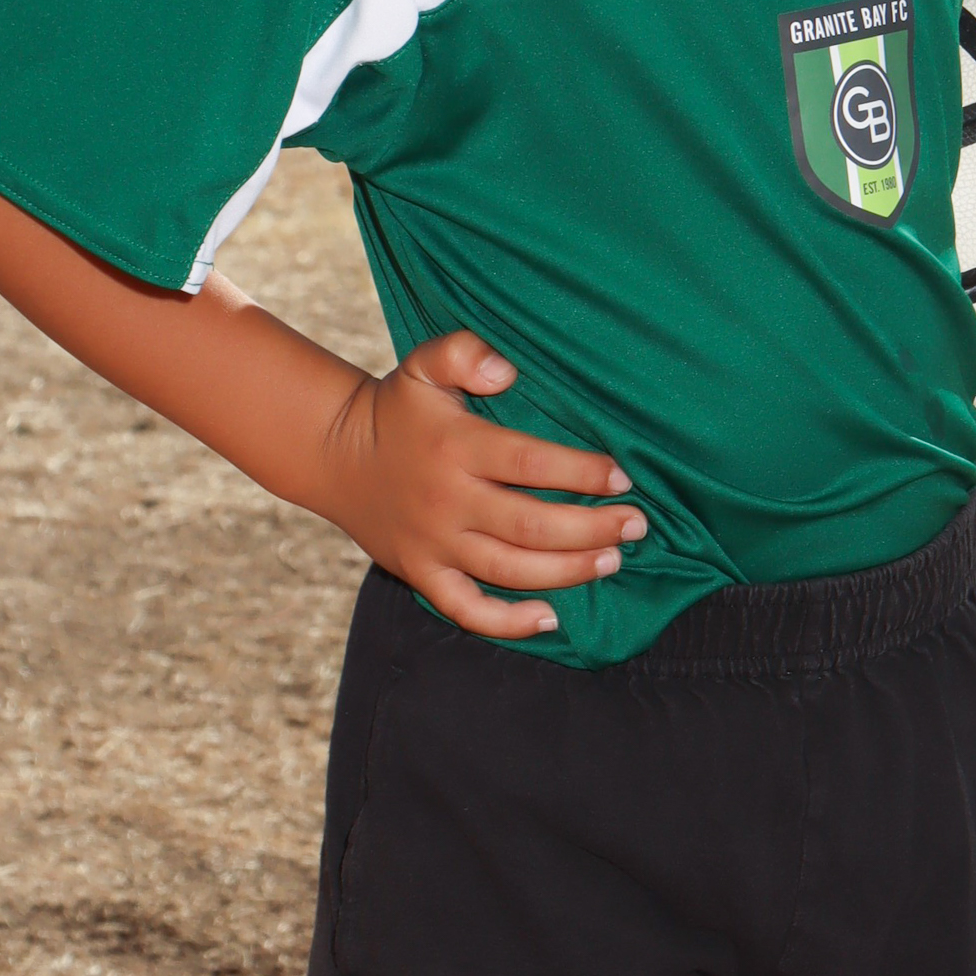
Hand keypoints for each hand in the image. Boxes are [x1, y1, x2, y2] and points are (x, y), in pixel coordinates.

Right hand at [314, 330, 645, 639]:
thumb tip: (507, 370)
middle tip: (637, 525)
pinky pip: (465, 610)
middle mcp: (447, 500)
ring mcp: (433, 543)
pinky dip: (507, 622)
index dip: (581, 473)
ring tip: (613, 560)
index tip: (622, 478)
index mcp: (456, 447)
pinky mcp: (421, 573)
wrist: (337, 455)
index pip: (530, 464)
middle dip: (592, 528)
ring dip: (568, 571)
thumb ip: (464, 352)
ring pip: (510, 569)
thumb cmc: (399, 408)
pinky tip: (550, 619)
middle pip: (530, 525)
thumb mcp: (425, 365)